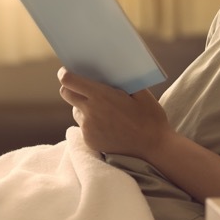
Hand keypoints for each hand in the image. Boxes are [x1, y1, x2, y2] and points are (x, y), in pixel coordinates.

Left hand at [57, 67, 172, 159]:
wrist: (154, 149)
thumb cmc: (150, 118)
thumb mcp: (140, 92)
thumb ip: (120, 80)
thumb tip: (107, 71)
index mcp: (101, 96)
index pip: (69, 81)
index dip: (65, 74)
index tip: (67, 71)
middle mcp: (90, 112)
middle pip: (66, 93)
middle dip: (71, 88)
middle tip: (84, 87)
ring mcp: (88, 129)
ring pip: (76, 111)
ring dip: (84, 107)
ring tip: (104, 109)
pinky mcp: (90, 142)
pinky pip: (84, 127)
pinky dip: (91, 123)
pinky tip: (109, 125)